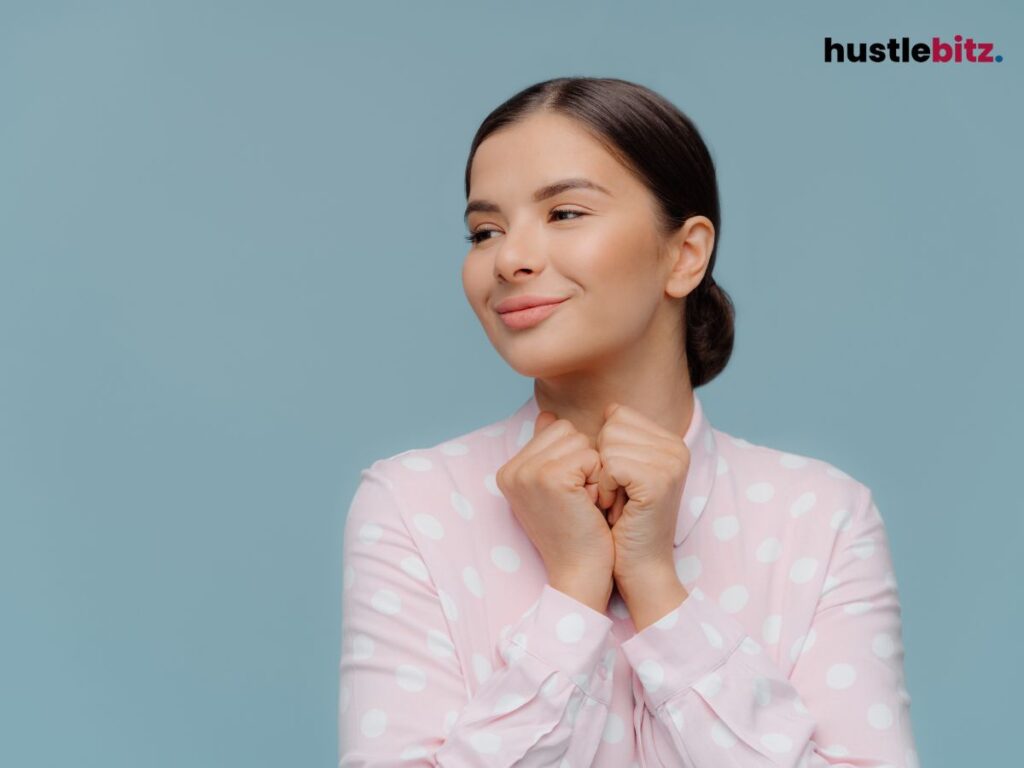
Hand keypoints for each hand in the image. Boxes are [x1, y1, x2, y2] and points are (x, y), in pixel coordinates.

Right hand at [496, 410, 615, 612]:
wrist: (580, 573)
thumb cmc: (576, 532)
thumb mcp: (555, 487)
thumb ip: (548, 450)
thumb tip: (547, 415)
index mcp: (509, 470)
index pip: (554, 429)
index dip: (575, 458)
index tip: (569, 495)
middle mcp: (511, 469)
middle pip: (566, 430)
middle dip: (585, 461)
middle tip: (579, 500)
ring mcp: (527, 472)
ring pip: (580, 440)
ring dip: (594, 470)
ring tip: (584, 502)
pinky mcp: (550, 477)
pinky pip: (591, 455)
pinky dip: (600, 479)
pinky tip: (590, 505)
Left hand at [593, 402, 689, 589]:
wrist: (636, 568)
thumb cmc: (615, 523)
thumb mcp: (602, 474)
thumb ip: (585, 440)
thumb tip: (548, 415)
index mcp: (667, 441)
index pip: (617, 415)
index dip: (602, 449)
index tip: (613, 481)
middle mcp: (676, 447)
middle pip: (612, 426)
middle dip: (601, 462)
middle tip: (614, 494)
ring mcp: (671, 462)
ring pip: (609, 444)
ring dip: (601, 477)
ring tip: (614, 502)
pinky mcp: (659, 480)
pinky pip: (611, 465)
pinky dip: (604, 488)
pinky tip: (614, 509)